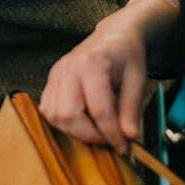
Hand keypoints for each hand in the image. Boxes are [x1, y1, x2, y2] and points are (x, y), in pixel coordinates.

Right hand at [39, 0, 176, 152]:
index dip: (112, 135)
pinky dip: (63, 122)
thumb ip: (131, 109)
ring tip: (96, 129)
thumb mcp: (137, 80)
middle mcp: (68, 67)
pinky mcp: (50, 79)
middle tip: (108, 139)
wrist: (113, 37)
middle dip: (90, 136)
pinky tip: (82, 119)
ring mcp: (56, 73)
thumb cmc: (126, 56)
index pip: (99, 110)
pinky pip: (47, 109)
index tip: (123, 147)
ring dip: (75, 131)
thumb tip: (129, 137)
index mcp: (92, 63)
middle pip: (69, 115)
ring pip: (54, 116)